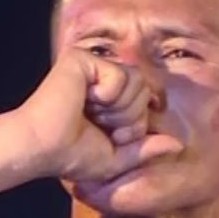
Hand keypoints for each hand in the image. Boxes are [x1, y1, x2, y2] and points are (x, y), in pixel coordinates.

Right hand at [16, 48, 181, 182]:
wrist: (40, 148)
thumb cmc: (70, 155)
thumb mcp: (116, 158)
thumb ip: (145, 149)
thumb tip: (178, 145)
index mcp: (109, 97)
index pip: (145, 99)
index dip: (137, 122)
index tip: (113, 135)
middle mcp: (101, 78)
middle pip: (144, 89)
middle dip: (129, 118)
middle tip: (100, 126)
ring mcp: (92, 66)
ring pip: (136, 81)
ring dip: (119, 109)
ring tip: (92, 114)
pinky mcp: (83, 59)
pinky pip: (120, 75)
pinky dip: (108, 96)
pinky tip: (85, 101)